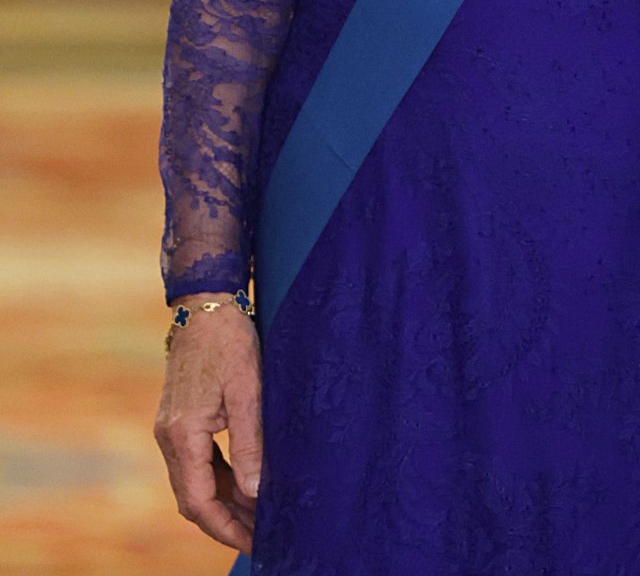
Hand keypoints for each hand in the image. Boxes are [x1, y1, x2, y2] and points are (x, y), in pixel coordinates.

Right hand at [153, 295, 262, 553]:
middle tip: (262, 536)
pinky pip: (197, 463)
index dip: (227, 527)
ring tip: (259, 517)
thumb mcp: (248, 390)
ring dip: (224, 503)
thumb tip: (255, 493)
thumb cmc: (229, 341)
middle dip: (226, 523)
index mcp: (182, 434)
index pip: (200, 501)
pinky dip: (220, 480)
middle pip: (193, 499)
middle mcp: (169, 437)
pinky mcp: (180, 420)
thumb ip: (250, 443)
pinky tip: (244, 486)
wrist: (205, 304)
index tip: (256, 542)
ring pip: (195, 483)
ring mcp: (171, 430)